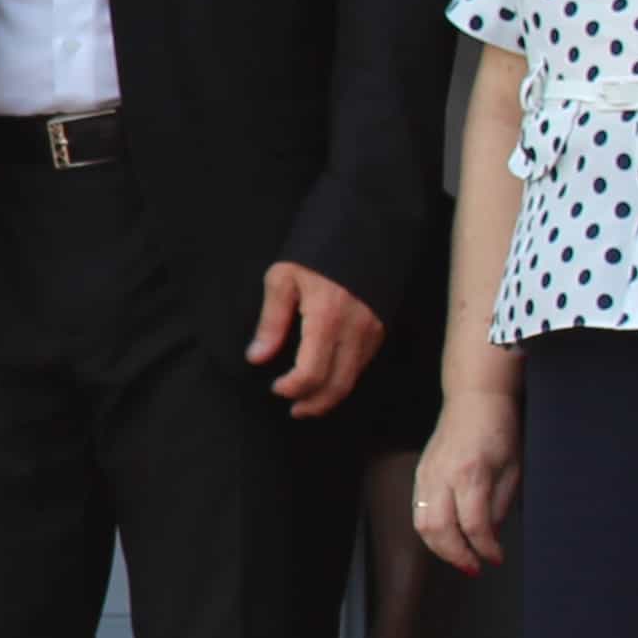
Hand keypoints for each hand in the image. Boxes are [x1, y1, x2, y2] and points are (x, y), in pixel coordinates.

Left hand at [248, 261, 383, 413]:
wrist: (364, 227)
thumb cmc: (316, 251)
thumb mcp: (283, 278)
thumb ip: (271, 322)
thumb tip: (256, 358)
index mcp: (326, 318)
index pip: (311, 373)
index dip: (292, 389)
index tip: (276, 388)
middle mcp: (354, 330)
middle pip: (337, 385)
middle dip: (314, 404)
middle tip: (294, 409)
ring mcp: (372, 331)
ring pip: (353, 379)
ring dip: (330, 396)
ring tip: (307, 401)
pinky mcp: (381, 328)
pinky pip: (363, 365)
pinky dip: (345, 379)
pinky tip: (328, 378)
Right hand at [414, 386, 521, 574]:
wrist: (474, 400)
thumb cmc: (498, 430)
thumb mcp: (512, 471)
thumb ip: (499, 506)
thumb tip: (489, 536)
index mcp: (471, 474)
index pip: (473, 525)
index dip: (486, 549)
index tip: (496, 558)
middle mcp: (443, 476)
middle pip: (440, 530)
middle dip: (457, 555)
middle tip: (474, 567)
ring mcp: (426, 475)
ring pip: (422, 525)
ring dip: (440, 548)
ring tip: (459, 557)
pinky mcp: (420, 475)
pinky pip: (419, 512)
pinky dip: (432, 531)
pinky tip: (447, 537)